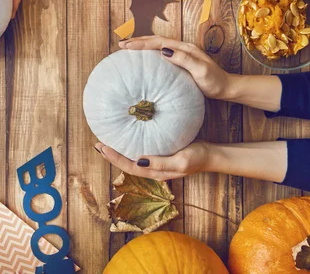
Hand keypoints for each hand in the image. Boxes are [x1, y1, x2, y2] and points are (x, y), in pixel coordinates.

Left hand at [95, 141, 211, 181]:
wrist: (212, 155)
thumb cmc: (197, 158)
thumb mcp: (180, 162)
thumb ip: (160, 163)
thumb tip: (138, 161)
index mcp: (155, 172)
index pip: (129, 166)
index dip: (114, 158)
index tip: (103, 147)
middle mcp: (152, 168)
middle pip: (127, 163)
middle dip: (111, 155)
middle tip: (97, 144)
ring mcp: (156, 161)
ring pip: (132, 157)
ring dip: (118, 150)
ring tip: (106, 141)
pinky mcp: (160, 153)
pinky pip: (140, 149)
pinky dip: (130, 144)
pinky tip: (126, 137)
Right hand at [119, 35, 232, 99]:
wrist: (226, 88)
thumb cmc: (215, 82)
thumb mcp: (201, 71)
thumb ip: (184, 59)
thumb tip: (164, 51)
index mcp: (184, 48)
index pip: (158, 42)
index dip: (141, 43)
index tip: (126, 46)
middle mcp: (182, 48)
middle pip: (155, 40)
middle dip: (137, 41)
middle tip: (120, 44)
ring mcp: (181, 54)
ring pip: (157, 45)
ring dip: (142, 45)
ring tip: (127, 48)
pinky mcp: (180, 62)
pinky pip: (160, 54)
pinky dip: (148, 53)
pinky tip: (142, 59)